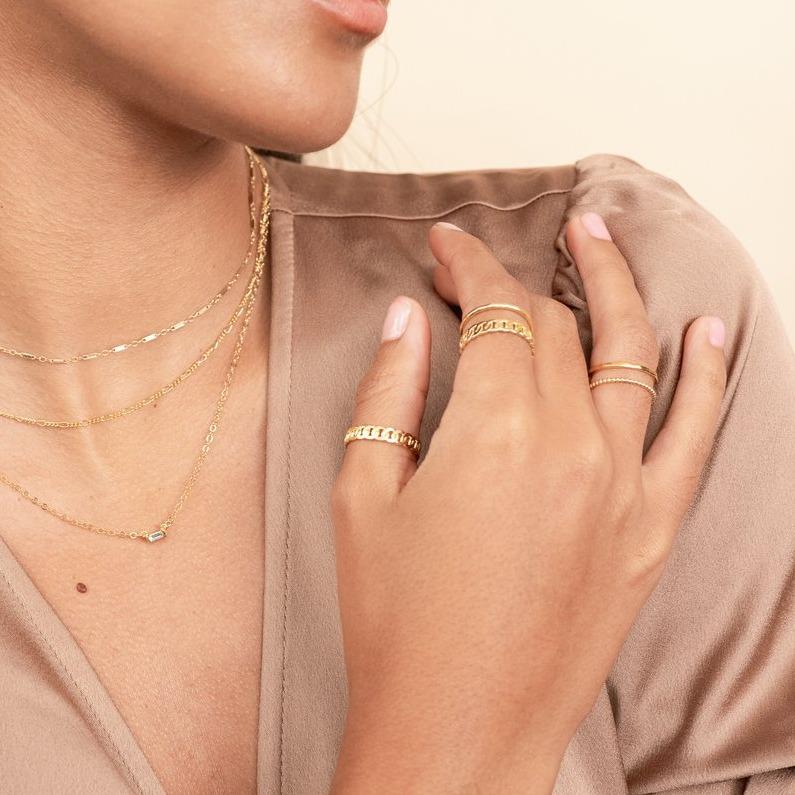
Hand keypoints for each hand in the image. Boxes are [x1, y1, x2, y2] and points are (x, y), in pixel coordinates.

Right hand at [330, 215, 726, 793]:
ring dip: (615, 285)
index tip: (445, 247)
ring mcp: (622, 486)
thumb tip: (404, 319)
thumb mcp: (362, 496)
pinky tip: (707, 331)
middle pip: (555, 327)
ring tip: (597, 237)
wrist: (458, 730)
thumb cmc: (396, 623)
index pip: (493, 311)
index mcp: (493, 431)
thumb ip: (388, 392)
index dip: (466, 265)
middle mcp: (571, 445)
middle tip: (482, 264)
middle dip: (515, 281)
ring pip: (631, 353)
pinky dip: (707, 374)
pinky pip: (694, 434)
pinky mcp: (649, 530)